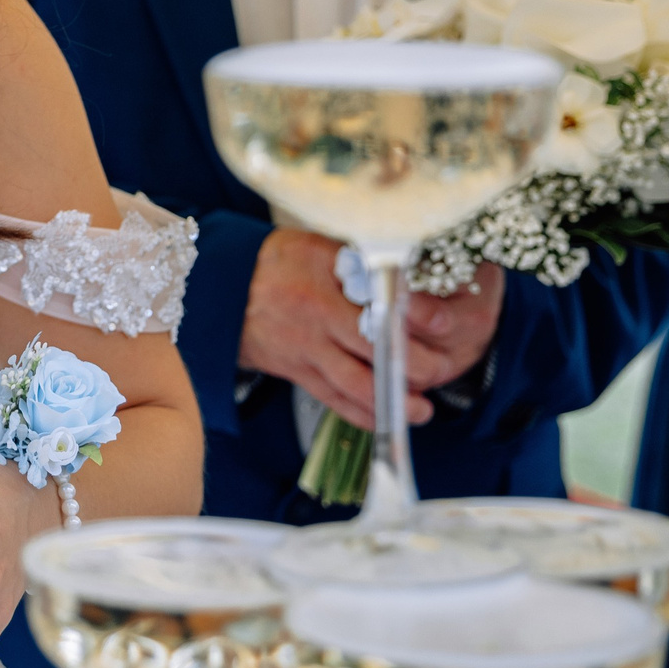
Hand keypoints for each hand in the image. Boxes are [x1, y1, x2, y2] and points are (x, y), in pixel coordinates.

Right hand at [239, 230, 500, 426]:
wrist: (222, 286)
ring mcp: (306, 356)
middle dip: (414, 370)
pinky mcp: (298, 374)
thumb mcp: (319, 249)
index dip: (415, 323)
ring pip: (355, 390)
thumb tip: (408, 278)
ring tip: (423, 410)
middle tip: (442, 370)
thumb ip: (360, 263)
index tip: (446, 325)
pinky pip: (334, 402)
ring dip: (393, 403)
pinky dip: (362, 414)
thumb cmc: (277, 261)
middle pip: (374, 358)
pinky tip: (387, 418)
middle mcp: (316, 329)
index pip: (378, 314)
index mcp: (324, 295)